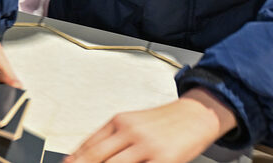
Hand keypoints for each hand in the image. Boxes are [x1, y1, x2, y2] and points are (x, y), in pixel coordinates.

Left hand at [65, 88, 235, 162]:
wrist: (197, 114)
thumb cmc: (165, 122)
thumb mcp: (133, 122)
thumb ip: (111, 138)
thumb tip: (83, 155)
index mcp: (119, 121)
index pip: (89, 145)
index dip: (75, 159)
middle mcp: (130, 131)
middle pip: (97, 156)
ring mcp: (147, 146)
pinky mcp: (164, 158)